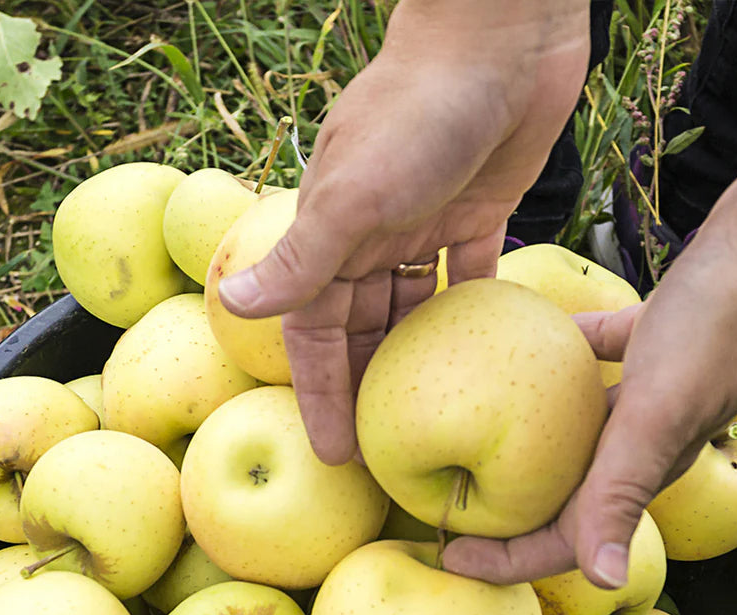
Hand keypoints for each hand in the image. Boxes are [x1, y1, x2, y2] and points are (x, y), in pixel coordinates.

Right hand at [216, 0, 588, 464]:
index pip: (314, 331)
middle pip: (359, 329)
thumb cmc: (421, 110)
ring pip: (408, 309)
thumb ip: (302, 255)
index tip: (331, 449)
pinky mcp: (477, 211)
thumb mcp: (355, 193)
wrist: (499, 34)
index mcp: (333, 235)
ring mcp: (424, 223)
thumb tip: (237, 306)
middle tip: (379, 452)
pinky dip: (467, 311)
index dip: (320, 391)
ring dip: (411, 358)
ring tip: (422, 416)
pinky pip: (468, 276)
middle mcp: (371, 235)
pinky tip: (477, 355)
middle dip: (363, 387)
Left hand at [442, 222, 736, 586]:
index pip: (565, 541)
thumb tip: (604, 581)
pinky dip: (546, 365)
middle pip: (556, 497)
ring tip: (454, 439)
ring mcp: (638, 397)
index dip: (504, 560)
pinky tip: (505, 349)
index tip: (446, 558)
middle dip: (499, 514)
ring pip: (564, 436)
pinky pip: (579, 364)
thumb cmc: (716, 332)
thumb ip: (621, 495)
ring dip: (515, 445)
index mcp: (635, 474)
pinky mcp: (639, 347)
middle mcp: (634, 444)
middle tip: (439, 509)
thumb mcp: (656, 417)